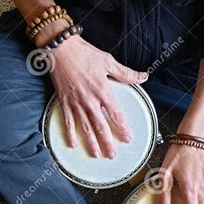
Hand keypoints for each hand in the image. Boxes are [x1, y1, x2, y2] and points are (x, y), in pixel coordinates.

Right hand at [43, 33, 147, 157]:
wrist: (61, 48)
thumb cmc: (84, 53)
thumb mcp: (108, 61)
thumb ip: (126, 73)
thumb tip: (143, 76)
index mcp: (103, 91)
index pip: (115, 114)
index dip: (122, 128)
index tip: (127, 138)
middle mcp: (90, 100)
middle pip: (100, 126)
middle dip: (107, 142)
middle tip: (112, 155)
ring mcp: (76, 103)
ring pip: (85, 127)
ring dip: (91, 143)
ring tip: (97, 155)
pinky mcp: (64, 102)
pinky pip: (68, 122)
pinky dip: (70, 134)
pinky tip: (74, 145)